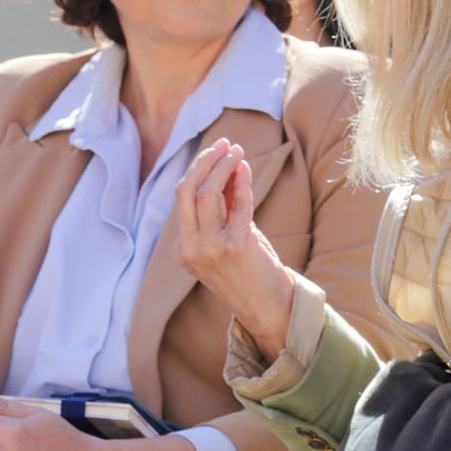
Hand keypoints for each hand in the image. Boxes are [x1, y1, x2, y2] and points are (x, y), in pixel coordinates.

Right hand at [175, 139, 297, 357]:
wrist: (267, 307)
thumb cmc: (249, 273)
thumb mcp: (227, 240)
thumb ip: (223, 208)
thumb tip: (228, 167)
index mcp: (183, 249)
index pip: (182, 198)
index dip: (199, 169)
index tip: (216, 152)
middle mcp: (191, 249)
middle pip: (187, 191)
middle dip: (205, 161)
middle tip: (224, 143)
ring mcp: (210, 249)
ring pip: (207, 194)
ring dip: (223, 167)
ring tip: (236, 151)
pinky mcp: (235, 248)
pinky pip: (237, 205)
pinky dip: (241, 183)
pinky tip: (245, 168)